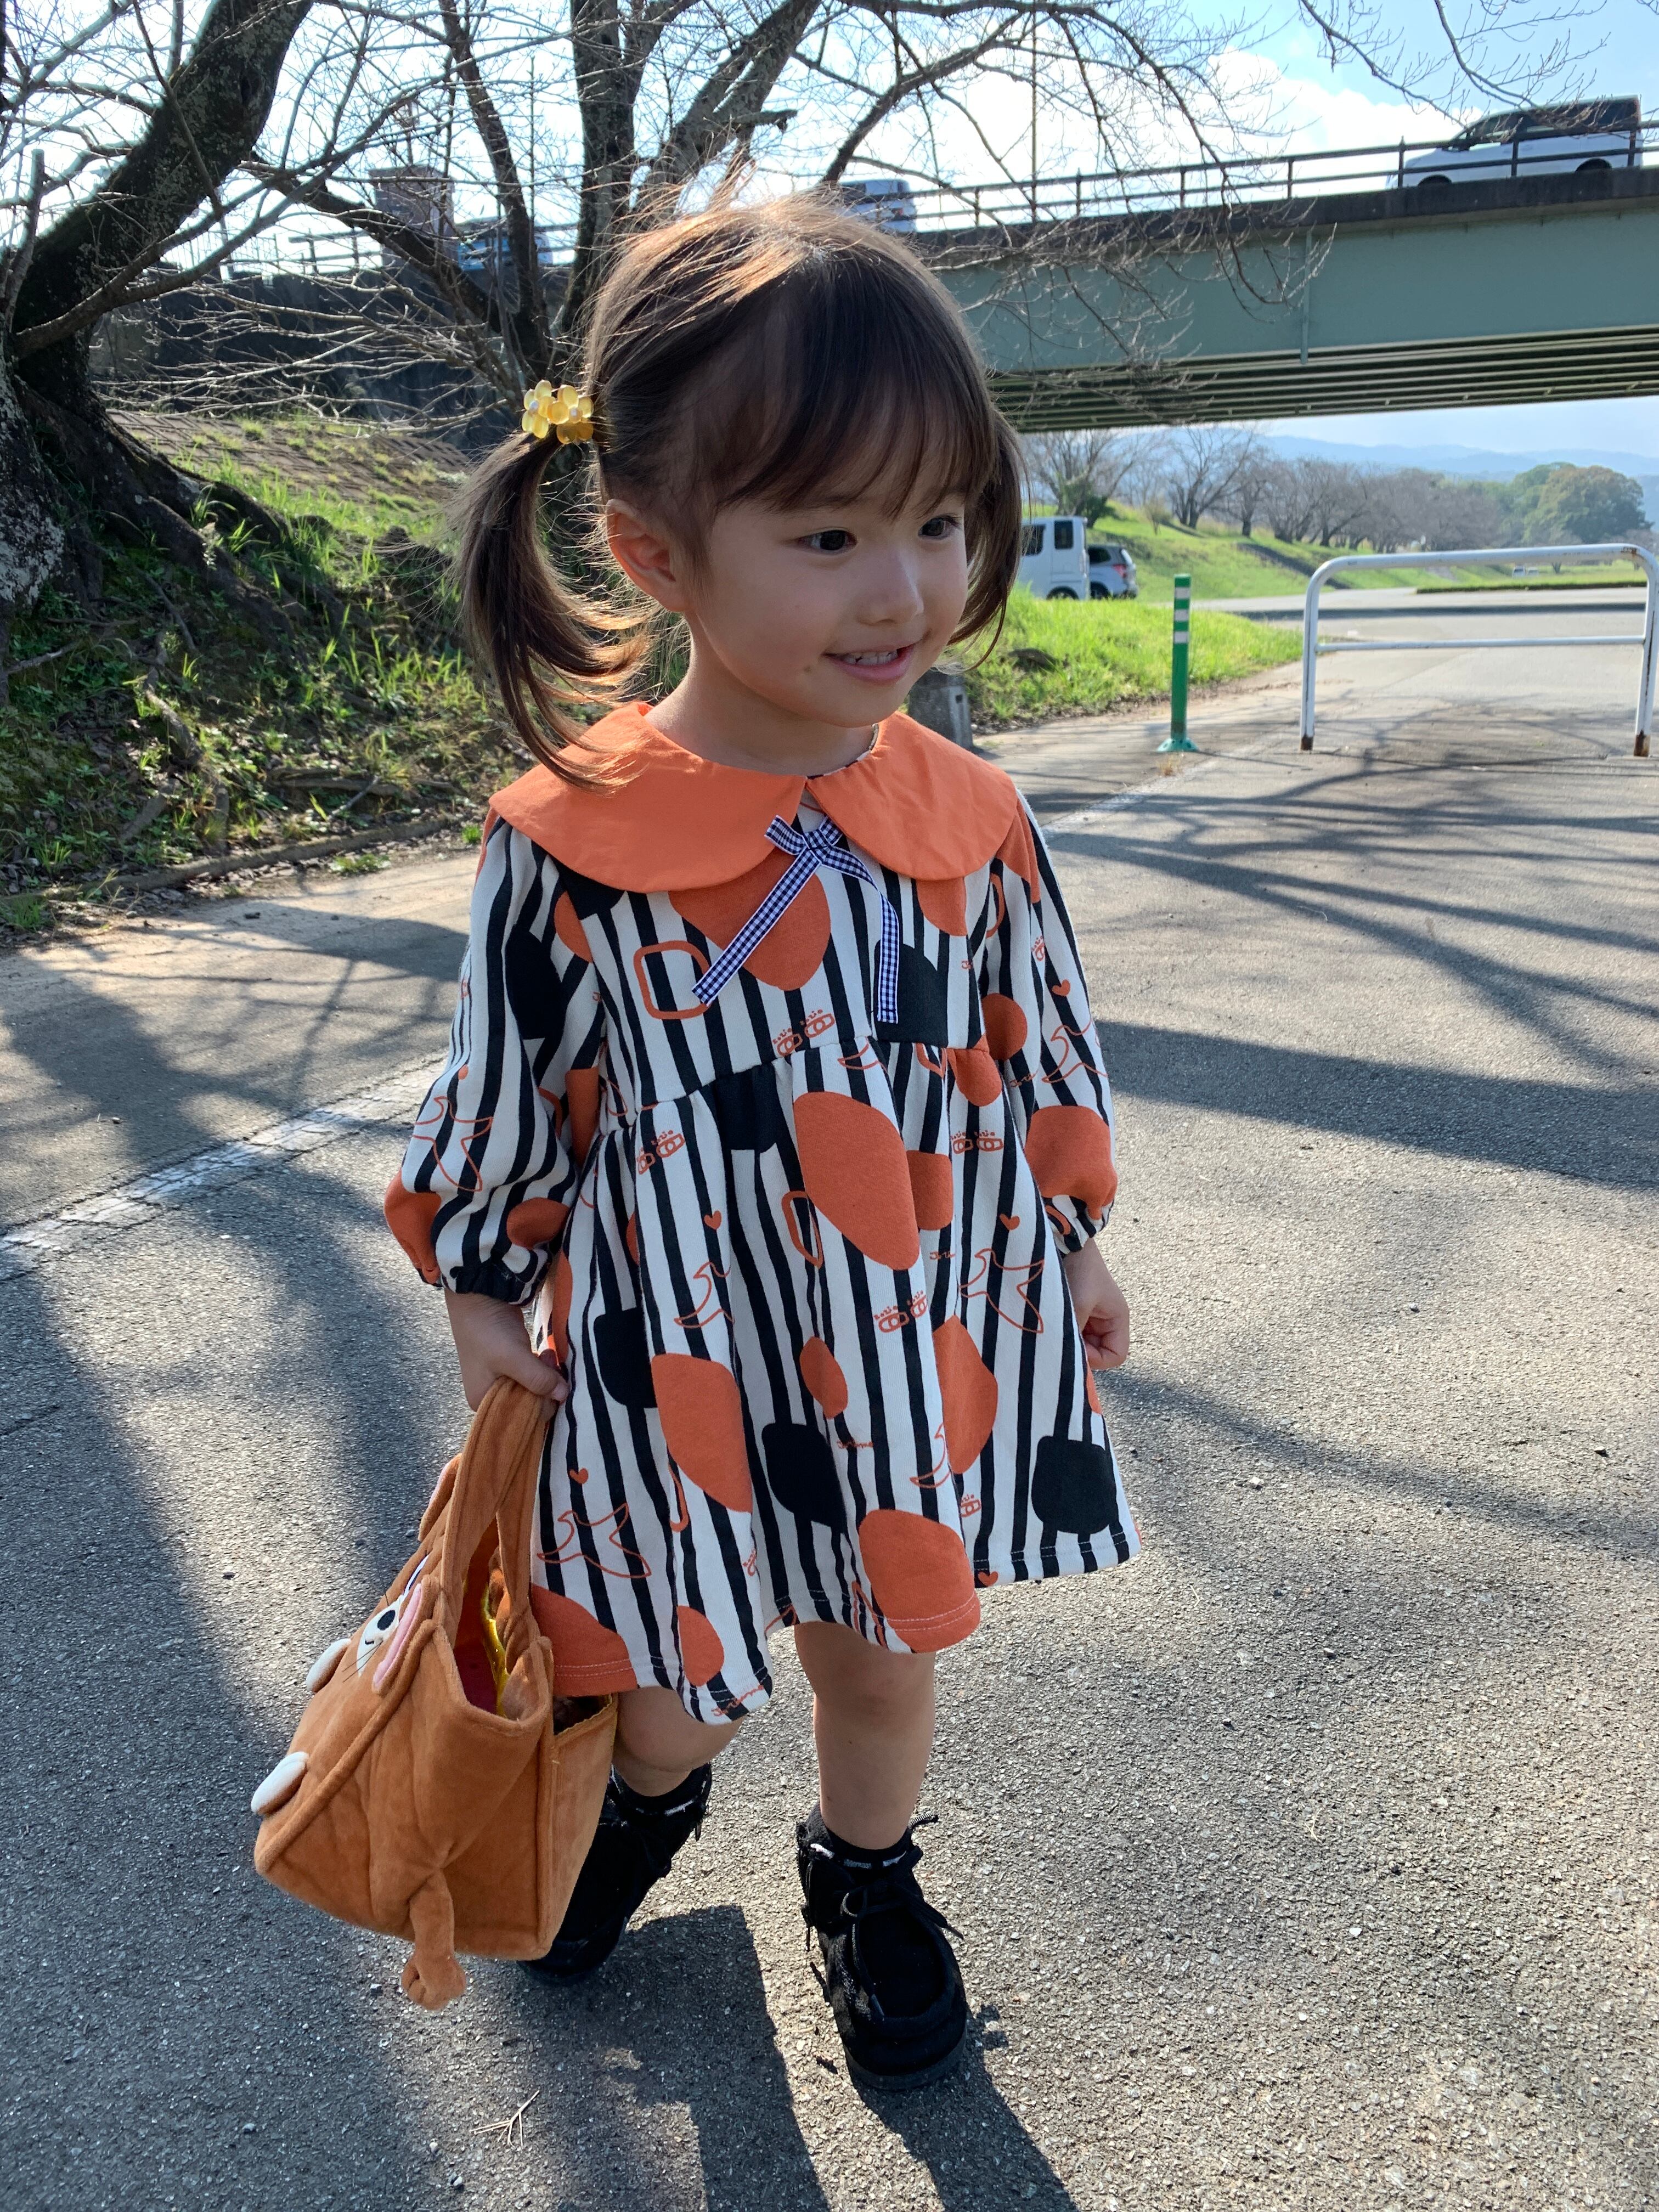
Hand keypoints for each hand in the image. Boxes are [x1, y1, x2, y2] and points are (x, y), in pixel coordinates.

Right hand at [443, 1289, 568, 1411]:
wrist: (478, 1294)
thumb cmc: (488, 1331)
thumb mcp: (513, 1357)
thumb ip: (538, 1379)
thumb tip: (564, 1395)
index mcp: (482, 1401)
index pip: (519, 1417)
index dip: (540, 1404)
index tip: (550, 1383)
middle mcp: (489, 1394)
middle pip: (527, 1402)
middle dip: (543, 1386)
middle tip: (547, 1362)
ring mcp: (499, 1377)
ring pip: (532, 1387)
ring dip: (544, 1374)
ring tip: (545, 1354)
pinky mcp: (509, 1362)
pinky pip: (531, 1373)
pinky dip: (540, 1366)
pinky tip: (544, 1353)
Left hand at [1060, 1240, 1129, 1369]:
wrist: (1066, 1241)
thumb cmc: (1079, 1270)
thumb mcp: (1078, 1305)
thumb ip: (1074, 1334)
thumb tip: (1063, 1356)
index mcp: (1117, 1318)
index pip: (1116, 1355)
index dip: (1097, 1359)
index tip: (1076, 1349)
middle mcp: (1107, 1320)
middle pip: (1098, 1351)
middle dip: (1081, 1350)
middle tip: (1059, 1340)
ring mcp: (1091, 1315)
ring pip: (1082, 1342)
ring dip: (1069, 1339)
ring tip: (1053, 1329)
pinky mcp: (1076, 1309)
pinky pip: (1072, 1329)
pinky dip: (1062, 1330)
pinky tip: (1050, 1322)